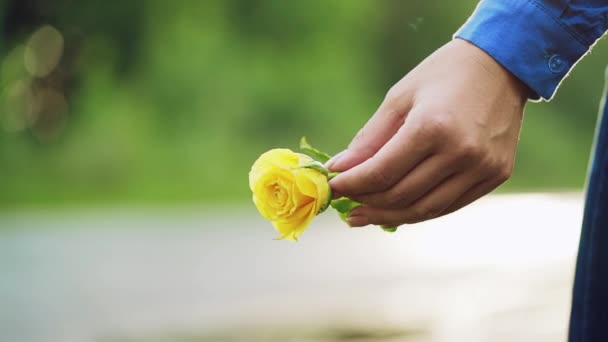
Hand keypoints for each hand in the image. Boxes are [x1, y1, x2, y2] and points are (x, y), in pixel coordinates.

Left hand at [327, 39, 528, 227]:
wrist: (502, 65)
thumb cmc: (443, 75)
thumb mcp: (399, 98)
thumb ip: (369, 139)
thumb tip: (339, 169)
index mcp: (432, 127)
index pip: (381, 172)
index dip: (352, 185)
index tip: (333, 187)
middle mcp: (461, 152)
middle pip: (401, 195)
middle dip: (367, 202)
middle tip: (347, 205)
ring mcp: (482, 168)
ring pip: (425, 210)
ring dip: (389, 215)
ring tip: (366, 214)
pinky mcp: (496, 175)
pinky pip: (449, 206)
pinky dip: (419, 210)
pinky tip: (398, 208)